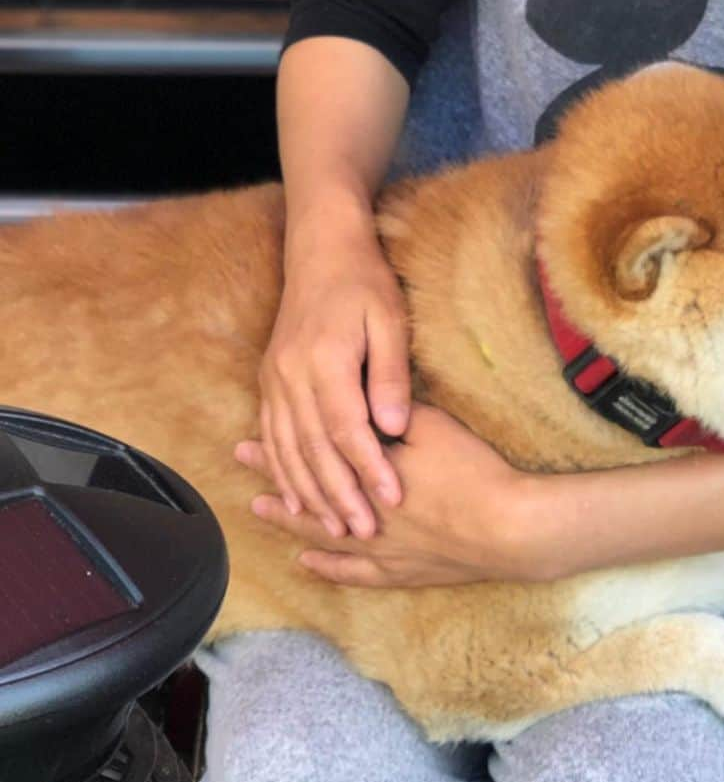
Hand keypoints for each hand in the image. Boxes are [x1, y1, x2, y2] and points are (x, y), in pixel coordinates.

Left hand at [236, 404, 542, 586]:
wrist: (508, 528)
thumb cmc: (472, 472)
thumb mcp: (433, 426)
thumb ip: (392, 414)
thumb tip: (359, 402)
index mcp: (370, 473)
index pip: (317, 456)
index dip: (281, 448)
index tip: (247, 440)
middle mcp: (364, 513)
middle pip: (310, 492)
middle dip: (274, 475)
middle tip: (241, 465)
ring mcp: (380, 548)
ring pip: (322, 533)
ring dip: (289, 521)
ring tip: (259, 510)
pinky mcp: (401, 572)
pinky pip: (353, 574)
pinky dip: (327, 568)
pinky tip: (307, 563)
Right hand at [258, 226, 408, 539]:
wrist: (321, 250)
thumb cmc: (364, 283)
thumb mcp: (390, 321)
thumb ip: (391, 375)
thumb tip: (395, 426)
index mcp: (323, 360)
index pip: (349, 429)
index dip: (370, 468)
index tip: (392, 499)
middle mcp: (291, 376)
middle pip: (315, 449)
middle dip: (339, 495)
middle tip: (364, 531)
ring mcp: (275, 381)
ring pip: (288, 450)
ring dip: (309, 494)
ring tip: (332, 529)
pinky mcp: (270, 383)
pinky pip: (271, 437)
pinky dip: (281, 472)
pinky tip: (292, 502)